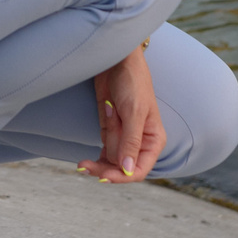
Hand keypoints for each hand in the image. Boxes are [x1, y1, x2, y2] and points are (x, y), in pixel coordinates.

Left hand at [82, 44, 164, 183]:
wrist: (116, 61)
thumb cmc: (132, 82)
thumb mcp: (133, 112)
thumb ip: (130, 141)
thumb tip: (126, 169)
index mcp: (153, 140)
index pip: (140, 169)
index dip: (123, 176)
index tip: (104, 176)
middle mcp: (140, 142)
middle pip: (123, 168)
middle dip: (106, 169)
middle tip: (86, 168)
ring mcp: (124, 138)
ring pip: (111, 162)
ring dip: (98, 163)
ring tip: (83, 161)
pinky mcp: (110, 131)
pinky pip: (103, 152)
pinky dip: (95, 158)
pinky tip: (84, 162)